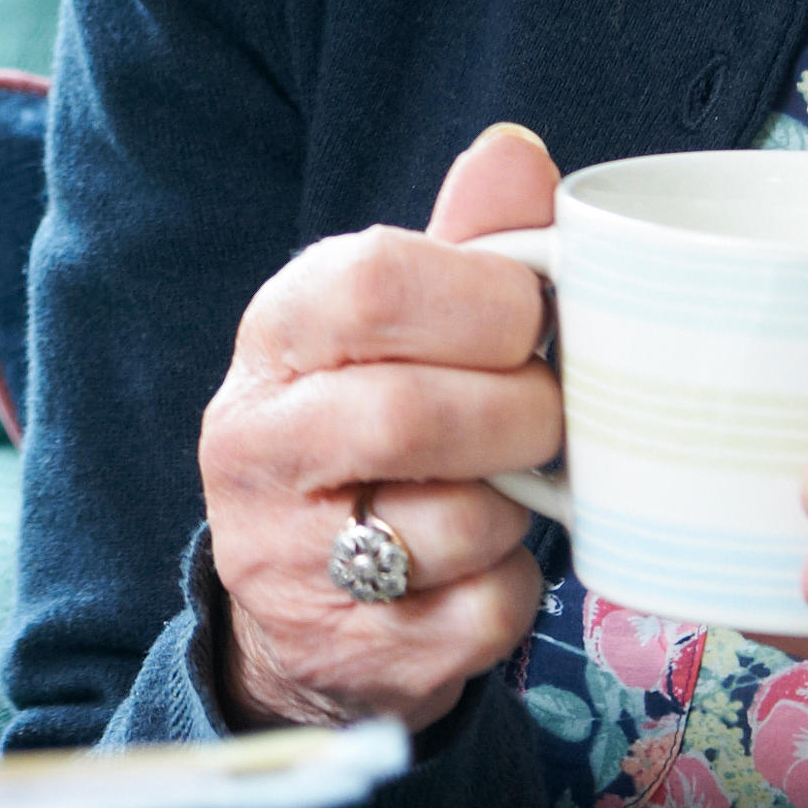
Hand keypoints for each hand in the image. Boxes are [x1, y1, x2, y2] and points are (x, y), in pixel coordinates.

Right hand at [197, 125, 564, 734]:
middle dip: (522, 412)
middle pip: (412, 412)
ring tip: (510, 491)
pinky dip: (514, 591)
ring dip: (516, 509)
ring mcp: (288, 560)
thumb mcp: (396, 330)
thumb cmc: (373, 434)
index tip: (533, 317)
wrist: (298, 608)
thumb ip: (462, 243)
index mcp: (274, 338)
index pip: (372, 283)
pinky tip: (486, 568)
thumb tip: (517, 153)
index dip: (485, 296)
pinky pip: (479, 617)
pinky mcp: (347, 654)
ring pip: (450, 524)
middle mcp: (255, 446)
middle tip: (553, 413)